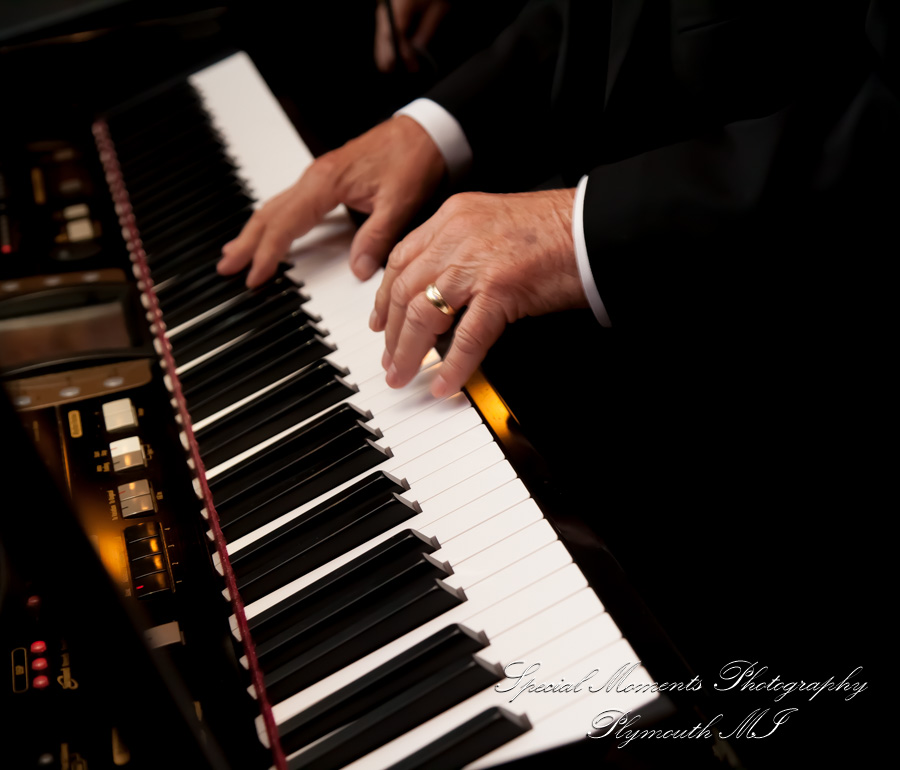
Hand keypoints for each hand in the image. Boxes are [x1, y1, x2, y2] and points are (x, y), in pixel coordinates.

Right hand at [218, 116, 445, 286]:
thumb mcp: (400, 202)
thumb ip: (377, 236)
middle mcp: (315, 178)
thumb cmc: (412, 158)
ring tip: (235, 253)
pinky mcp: (326, 179)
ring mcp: (318, 177)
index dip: (269, 253)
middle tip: (227, 267)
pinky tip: (269, 233)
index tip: (256, 276)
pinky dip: (273, 221)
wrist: (425, 131)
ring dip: (254, 232)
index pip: (286, 224)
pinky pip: (290, 203)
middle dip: (247, 243)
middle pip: (270, 214)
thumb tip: (358, 269)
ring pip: (276, 207)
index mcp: (326, 182)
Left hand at [371, 189, 587, 396]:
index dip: (385, 297)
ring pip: (424, 313)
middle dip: (391, 332)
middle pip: (404, 289)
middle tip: (389, 360)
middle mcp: (457, 235)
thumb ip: (464, 250)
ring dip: (409, 352)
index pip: (402, 259)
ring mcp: (477, 260)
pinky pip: (467, 336)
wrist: (597, 225)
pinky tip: (445, 384)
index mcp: (454, 217)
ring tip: (404, 376)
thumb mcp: (495, 226)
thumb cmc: (558, 229)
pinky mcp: (501, 287)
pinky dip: (453, 366)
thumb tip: (443, 293)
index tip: (380, 323)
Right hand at [374, 0, 450, 72]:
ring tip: (387, 65)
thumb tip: (418, 48)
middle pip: (384, 32)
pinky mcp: (388, 4)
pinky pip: (384, 23)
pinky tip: (388, 48)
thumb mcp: (440, 6)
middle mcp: (389, 3)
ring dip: (383, 47)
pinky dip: (385, 37)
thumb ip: (428, 28)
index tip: (411, 66)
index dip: (401, 52)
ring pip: (381, 28)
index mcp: (401, 4)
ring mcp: (386, 3)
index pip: (396, 33)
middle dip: (386, 53)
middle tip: (390, 70)